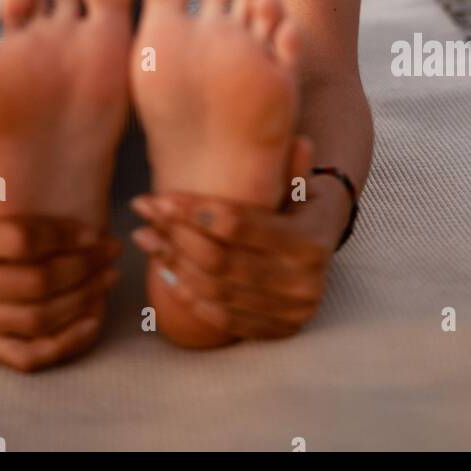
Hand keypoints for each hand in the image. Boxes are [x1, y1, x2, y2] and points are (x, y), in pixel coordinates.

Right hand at [0, 174, 122, 371]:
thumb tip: (23, 97)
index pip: (18, 242)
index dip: (63, 237)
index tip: (95, 230)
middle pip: (32, 285)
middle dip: (82, 269)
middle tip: (113, 251)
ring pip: (34, 321)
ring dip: (81, 302)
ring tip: (109, 278)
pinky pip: (24, 355)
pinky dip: (64, 344)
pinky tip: (92, 320)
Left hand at [129, 137, 341, 340]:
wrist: (326, 250)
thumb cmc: (303, 205)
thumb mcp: (302, 184)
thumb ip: (292, 167)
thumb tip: (297, 140)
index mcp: (310, 243)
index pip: (239, 226)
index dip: (194, 212)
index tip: (160, 197)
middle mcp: (301, 284)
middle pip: (220, 260)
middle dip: (175, 234)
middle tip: (144, 210)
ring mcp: (288, 313)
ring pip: (214, 289)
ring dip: (172, 262)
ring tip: (144, 235)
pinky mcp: (274, 331)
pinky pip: (219, 316)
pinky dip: (186, 293)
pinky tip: (163, 267)